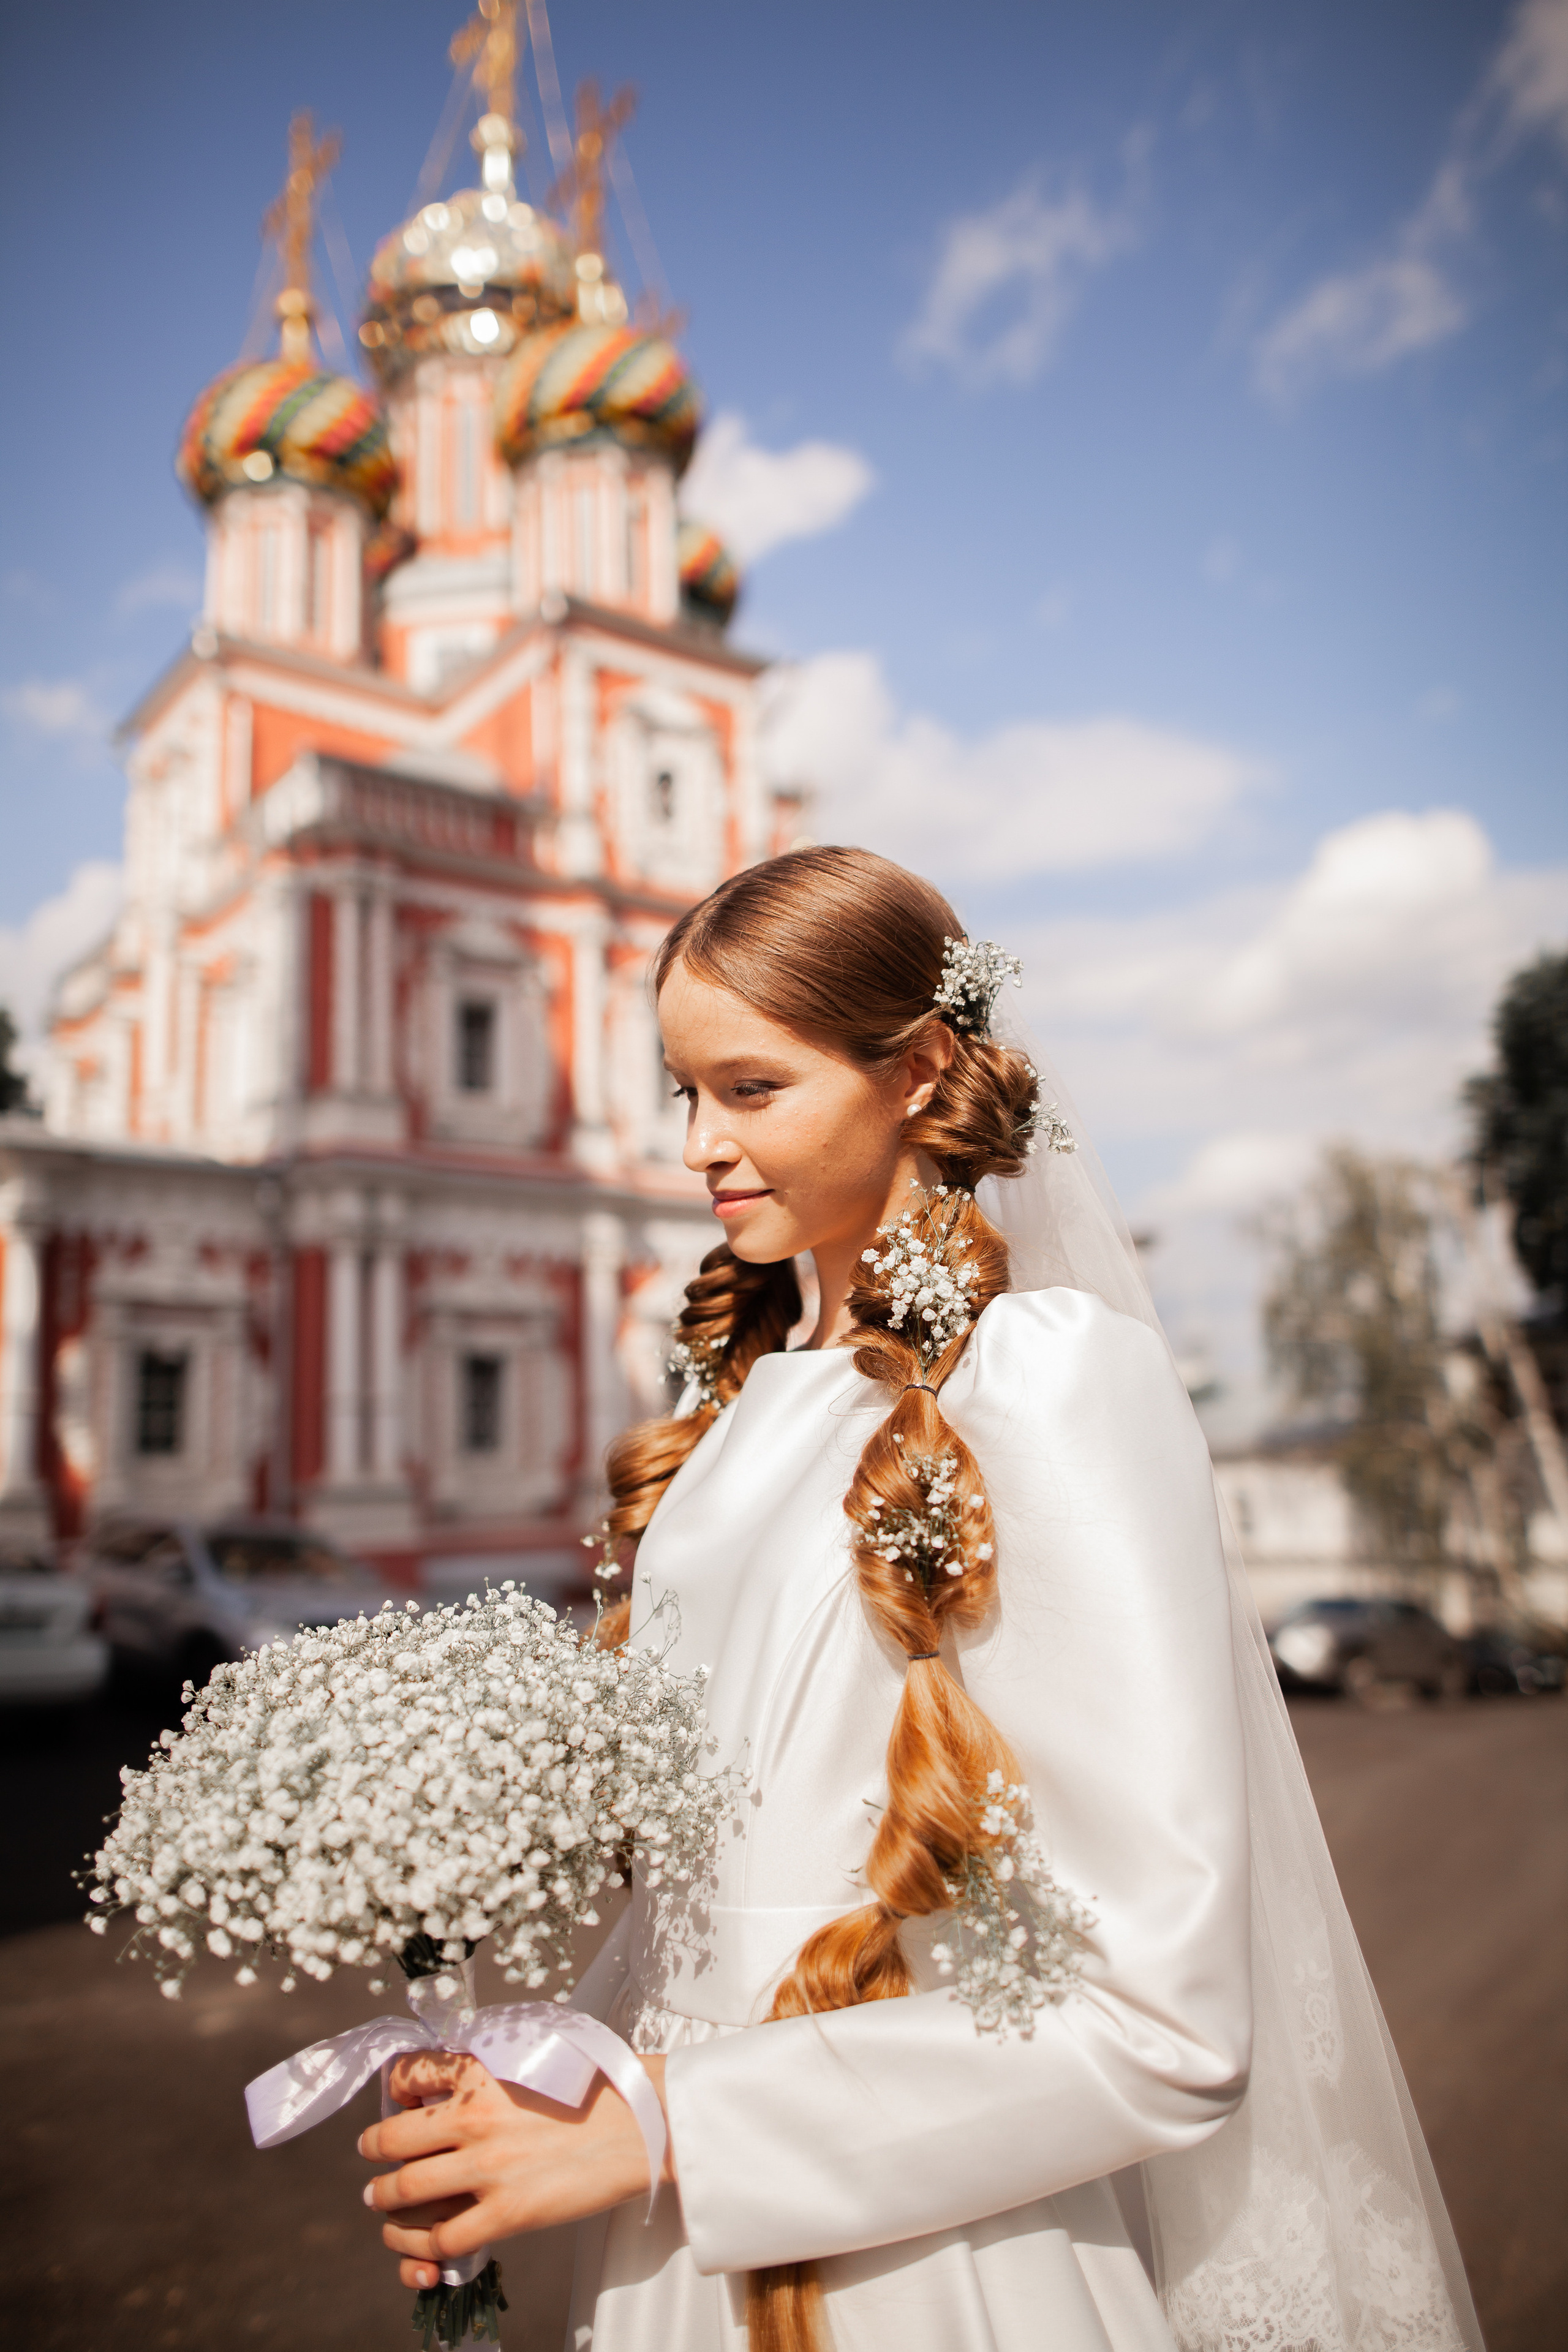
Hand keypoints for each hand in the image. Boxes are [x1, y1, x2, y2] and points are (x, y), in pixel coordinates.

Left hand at [359, 2049, 672, 2290]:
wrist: (643, 2125)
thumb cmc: (597, 2087)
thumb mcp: (538, 2052)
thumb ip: (493, 2064)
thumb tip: (457, 2075)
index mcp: (481, 2069)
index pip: (407, 2074)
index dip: (394, 2090)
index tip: (398, 2103)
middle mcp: (474, 2115)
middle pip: (390, 2140)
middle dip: (373, 2152)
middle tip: (372, 2161)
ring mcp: (488, 2168)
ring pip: (405, 2191)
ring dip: (385, 2201)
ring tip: (382, 2203)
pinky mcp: (507, 2214)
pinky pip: (441, 2238)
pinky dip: (420, 2247)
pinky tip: (421, 2246)